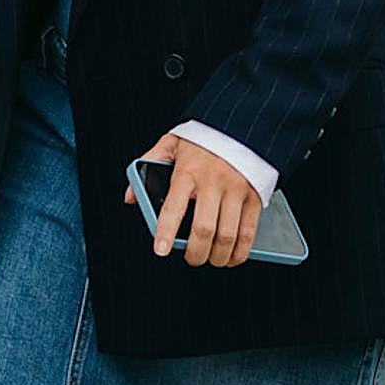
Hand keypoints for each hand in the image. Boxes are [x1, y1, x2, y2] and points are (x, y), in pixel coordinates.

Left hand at [123, 132, 262, 266]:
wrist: (241, 124)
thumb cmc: (203, 139)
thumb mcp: (172, 143)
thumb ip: (149, 165)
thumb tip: (129, 197)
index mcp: (188, 170)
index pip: (174, 207)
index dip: (167, 232)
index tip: (161, 251)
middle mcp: (213, 181)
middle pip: (204, 229)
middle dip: (195, 253)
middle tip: (191, 259)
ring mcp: (236, 189)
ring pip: (227, 236)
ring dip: (218, 256)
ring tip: (211, 260)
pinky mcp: (254, 196)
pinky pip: (249, 233)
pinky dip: (240, 252)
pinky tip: (232, 257)